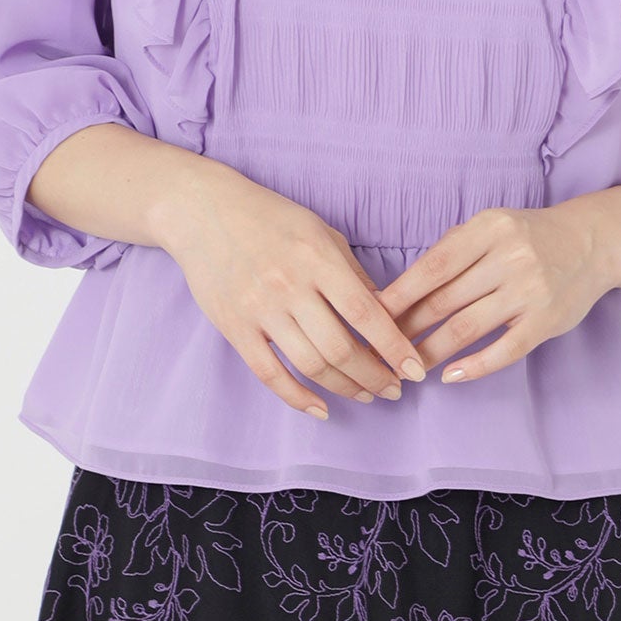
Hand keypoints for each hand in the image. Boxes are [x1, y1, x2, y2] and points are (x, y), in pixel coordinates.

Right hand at [156, 164, 429, 418]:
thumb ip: (352, 274)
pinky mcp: (234, 327)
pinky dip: (298, 397)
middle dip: (375, 376)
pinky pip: (270, 373)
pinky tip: (321, 409)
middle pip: (341, 347)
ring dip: (345, 388)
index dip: (394, 347)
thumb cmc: (271, 218)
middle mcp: (290, 285)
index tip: (416, 370)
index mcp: (317, 258)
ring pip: (310, 365)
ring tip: (366, 394)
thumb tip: (386, 316)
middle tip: (394, 389)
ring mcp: (259, 308)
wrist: (204, 212)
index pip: (365, 313)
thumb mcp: (321, 232)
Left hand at [374, 201, 611, 384]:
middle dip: (408, 326)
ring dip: (432, 350)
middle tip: (381, 347)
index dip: (400, 293)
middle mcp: (509, 257)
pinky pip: (504, 350)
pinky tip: (451, 375)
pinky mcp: (546, 321)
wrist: (592, 243)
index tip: (372, 314)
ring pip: (467, 327)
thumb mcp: (492, 225)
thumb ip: (453, 248)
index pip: (434, 266)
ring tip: (408, 366)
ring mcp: (530, 291)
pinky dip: (475, 366)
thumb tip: (403, 286)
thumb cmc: (529, 236)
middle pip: (445, 299)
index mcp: (489, 228)